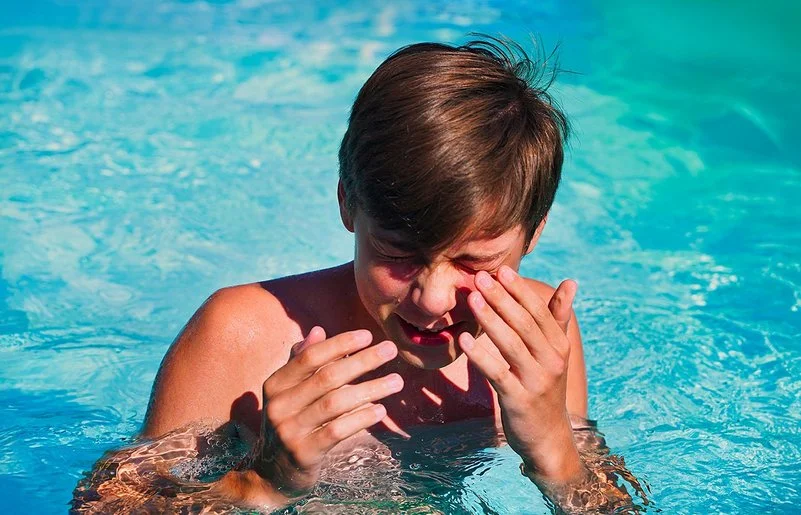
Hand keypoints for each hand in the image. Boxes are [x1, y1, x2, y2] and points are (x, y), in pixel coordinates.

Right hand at [252, 327, 402, 498]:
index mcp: (275, 384)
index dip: (339, 343)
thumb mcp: (290, 393)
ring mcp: (289, 430)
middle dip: (362, 361)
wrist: (272, 474)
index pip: (310, 357)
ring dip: (370, 389)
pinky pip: (337, 431)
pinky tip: (381, 410)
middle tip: (391, 350)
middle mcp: (278, 405)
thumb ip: (302, 362)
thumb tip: (319, 330)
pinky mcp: (304, 453)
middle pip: (327, 377)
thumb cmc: (291, 424)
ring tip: (397, 381)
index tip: (368, 335)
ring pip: (336, 403)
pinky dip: (361, 418)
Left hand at [458, 265, 582, 482]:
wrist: (548, 437)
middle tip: (479, 278)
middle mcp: (551, 361)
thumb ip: (558, 318)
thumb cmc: (546, 388)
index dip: (519, 290)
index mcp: (559, 346)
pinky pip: (496, 373)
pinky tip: (463, 340)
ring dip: (490, 320)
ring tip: (472, 299)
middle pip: (524, 324)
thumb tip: (570, 282)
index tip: (500, 270)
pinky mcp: (518, 400)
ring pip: (511, 344)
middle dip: (501, 299)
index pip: (539, 311)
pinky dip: (480, 356)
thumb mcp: (556, 353)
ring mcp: (536, 381)